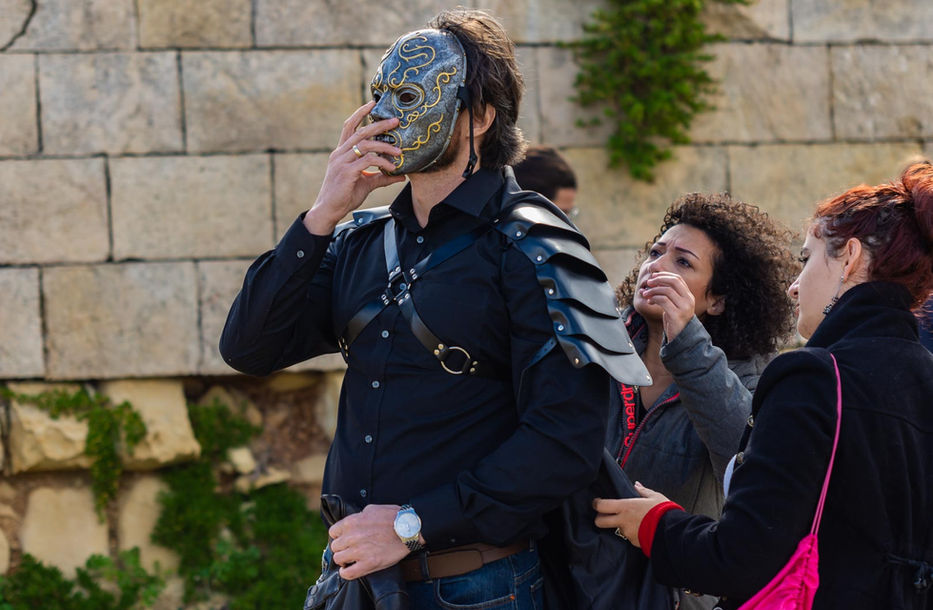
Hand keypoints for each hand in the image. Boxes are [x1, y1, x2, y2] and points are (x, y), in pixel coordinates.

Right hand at [303, 101, 405, 235]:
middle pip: (361, 132)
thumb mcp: (366, 183)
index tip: (373, 103)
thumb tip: (400, 174)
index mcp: (341, 152)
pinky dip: (382, 162)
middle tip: (396, 121)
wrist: (329, 210)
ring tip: (399, 151)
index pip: (349, 126)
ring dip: (385, 146)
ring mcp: (342, 162)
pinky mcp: (347, 172)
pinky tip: (392, 168)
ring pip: (365, 145)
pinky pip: (368, 161)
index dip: (360, 113)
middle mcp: (340, 153)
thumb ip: (382, 176)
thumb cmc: (345, 195)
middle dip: (379, 124)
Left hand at [328, 504, 410, 579]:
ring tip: (350, 559)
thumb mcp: (372, 509)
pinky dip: (346, 573)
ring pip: (338, 559)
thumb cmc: (393, 517)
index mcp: (352, 522)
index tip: (344, 539)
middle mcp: (352, 536)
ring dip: (343, 560)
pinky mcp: (368, 564)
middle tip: (349, 549)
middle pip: (335, 546)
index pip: (333, 532)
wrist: (409, 528)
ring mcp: (359, 551)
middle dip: (341, 548)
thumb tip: (353, 522)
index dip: (338, 536)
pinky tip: (349, 569)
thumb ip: (358, 516)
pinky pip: (347, 573)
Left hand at [593, 482, 668, 547]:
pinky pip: (628, 536)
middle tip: (605, 515)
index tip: (597, 502)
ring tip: (633, 521)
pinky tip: (640, 529)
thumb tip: (636, 484)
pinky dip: (632, 533)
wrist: (672, 531)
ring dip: (620, 525)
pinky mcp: (633, 542)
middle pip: (600, 522)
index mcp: (625, 507)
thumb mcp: (654, 496)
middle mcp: (622, 520)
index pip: (601, 506)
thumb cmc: (663, 511)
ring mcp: (627, 533)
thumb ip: (642, 491)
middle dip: (599, 519)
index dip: (596, 504)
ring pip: (616, 529)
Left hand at [641, 272, 695, 341]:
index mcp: (688, 296)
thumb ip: (665, 295)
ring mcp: (684, 307)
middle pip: (674, 281)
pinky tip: (649, 302)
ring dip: (653, 290)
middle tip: (648, 282)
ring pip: (667, 290)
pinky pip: (663, 300)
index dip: (664, 275)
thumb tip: (650, 283)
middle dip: (659, 279)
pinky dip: (654, 298)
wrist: (680, 338)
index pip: (678, 278)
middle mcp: (688, 300)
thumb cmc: (674, 321)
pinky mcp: (677, 314)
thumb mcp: (671, 305)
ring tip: (646, 294)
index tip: (653, 277)